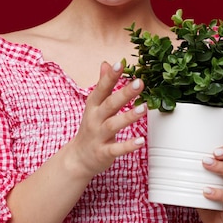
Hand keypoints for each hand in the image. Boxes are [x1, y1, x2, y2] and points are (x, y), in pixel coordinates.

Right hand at [70, 61, 145, 177]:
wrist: (78, 158)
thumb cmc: (90, 129)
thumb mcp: (93, 105)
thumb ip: (102, 85)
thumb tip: (106, 63)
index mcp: (93, 107)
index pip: (101, 89)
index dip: (110, 77)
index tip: (119, 63)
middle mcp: (95, 120)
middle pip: (109, 105)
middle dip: (124, 93)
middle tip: (139, 83)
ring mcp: (99, 137)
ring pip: (113, 125)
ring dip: (128, 117)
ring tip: (144, 108)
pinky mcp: (104, 152)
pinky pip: (116, 149)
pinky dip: (128, 145)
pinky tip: (140, 141)